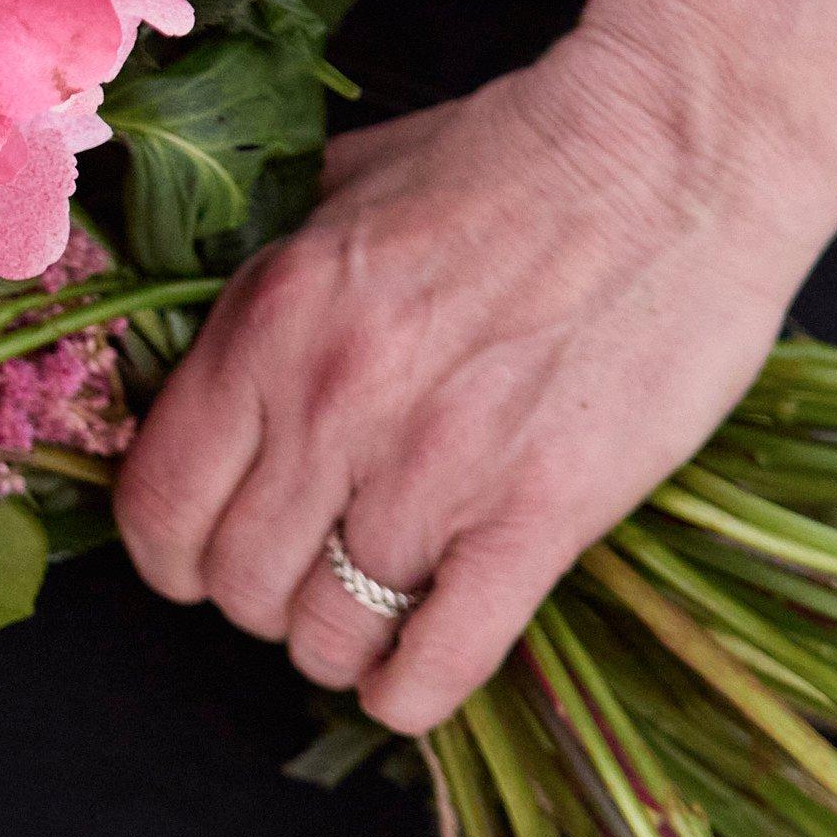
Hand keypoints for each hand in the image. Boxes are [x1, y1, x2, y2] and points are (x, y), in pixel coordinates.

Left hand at [113, 12, 836, 732]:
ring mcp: (436, 469)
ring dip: (338, 641)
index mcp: (271, 321)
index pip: (159, 505)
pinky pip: (436, 663)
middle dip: (259, 594)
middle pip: (236, 586)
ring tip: (370, 606)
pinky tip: (414, 671)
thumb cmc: (514, 157)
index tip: (205, 547)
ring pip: (326, 636)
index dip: (173, 549)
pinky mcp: (541, 517)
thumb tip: (182, 352)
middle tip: (304, 568)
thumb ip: (253, 279)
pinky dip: (410, 691)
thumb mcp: (338, 188)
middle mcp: (333, 404)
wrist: (678, 146)